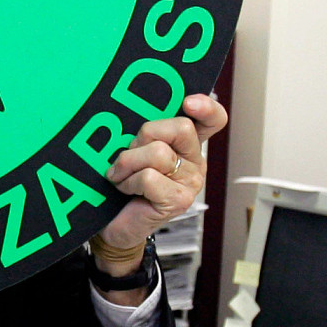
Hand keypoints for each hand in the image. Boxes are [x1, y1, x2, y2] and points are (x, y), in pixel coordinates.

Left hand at [97, 92, 228, 261]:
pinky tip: (125, 190)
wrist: (113, 224)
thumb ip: (145, 132)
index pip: (213, 120)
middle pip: (181, 127)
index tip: (187, 102)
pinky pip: (149, 177)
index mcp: (187, 145)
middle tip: (131, 153)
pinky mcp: (177, 201)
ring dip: (129, 162)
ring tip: (122, 175)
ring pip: (158, 153)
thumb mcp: (135, 149)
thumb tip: (136, 108)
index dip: (206, 107)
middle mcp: (195, 163)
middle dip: (145, 135)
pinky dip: (128, 181)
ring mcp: (190, 183)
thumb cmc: (123, 183)